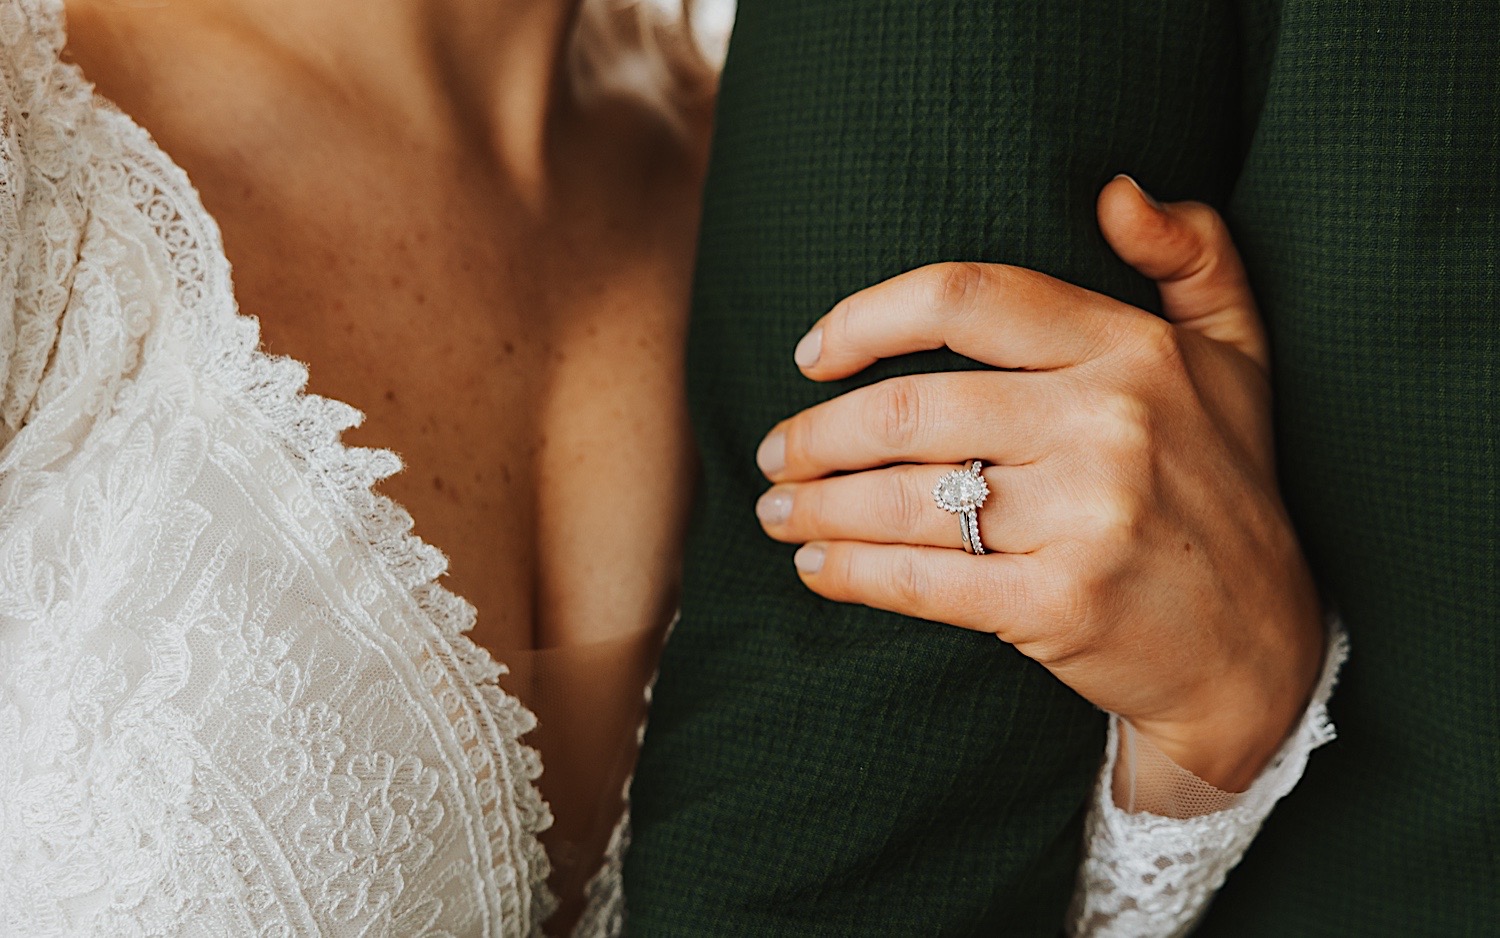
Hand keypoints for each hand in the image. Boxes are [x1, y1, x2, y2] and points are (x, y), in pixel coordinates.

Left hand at [753, 176, 1324, 790]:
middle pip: (909, 407)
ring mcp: (1089, 515)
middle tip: (775, 453)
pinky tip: (814, 570)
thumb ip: (1193, 256)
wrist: (1263, 647)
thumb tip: (1117, 190)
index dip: (865, 317)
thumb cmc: (1228, 489)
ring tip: (778, 510)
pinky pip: (921, 580)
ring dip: (815, 506)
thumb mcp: (1239, 356)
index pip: (965, 299)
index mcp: (1132, 349)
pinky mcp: (1064, 603)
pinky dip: (850, 575)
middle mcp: (1110, 421)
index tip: (811, 354)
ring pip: (902, 497)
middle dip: (816, 434)